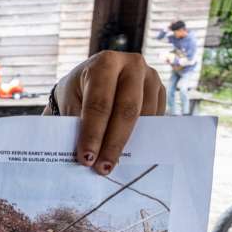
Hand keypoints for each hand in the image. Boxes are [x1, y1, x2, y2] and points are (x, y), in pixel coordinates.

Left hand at [50, 51, 165, 174]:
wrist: (92, 78)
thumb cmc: (78, 91)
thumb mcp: (70, 101)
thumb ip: (76, 122)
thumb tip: (85, 155)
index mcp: (104, 63)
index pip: (99, 103)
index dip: (93, 133)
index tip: (86, 159)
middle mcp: (132, 65)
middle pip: (127, 110)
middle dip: (113, 143)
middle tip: (102, 168)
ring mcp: (151, 77)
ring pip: (144, 117)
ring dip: (128, 143)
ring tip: (111, 164)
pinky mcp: (161, 91)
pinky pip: (155, 119)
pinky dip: (140, 137)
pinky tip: (126, 152)